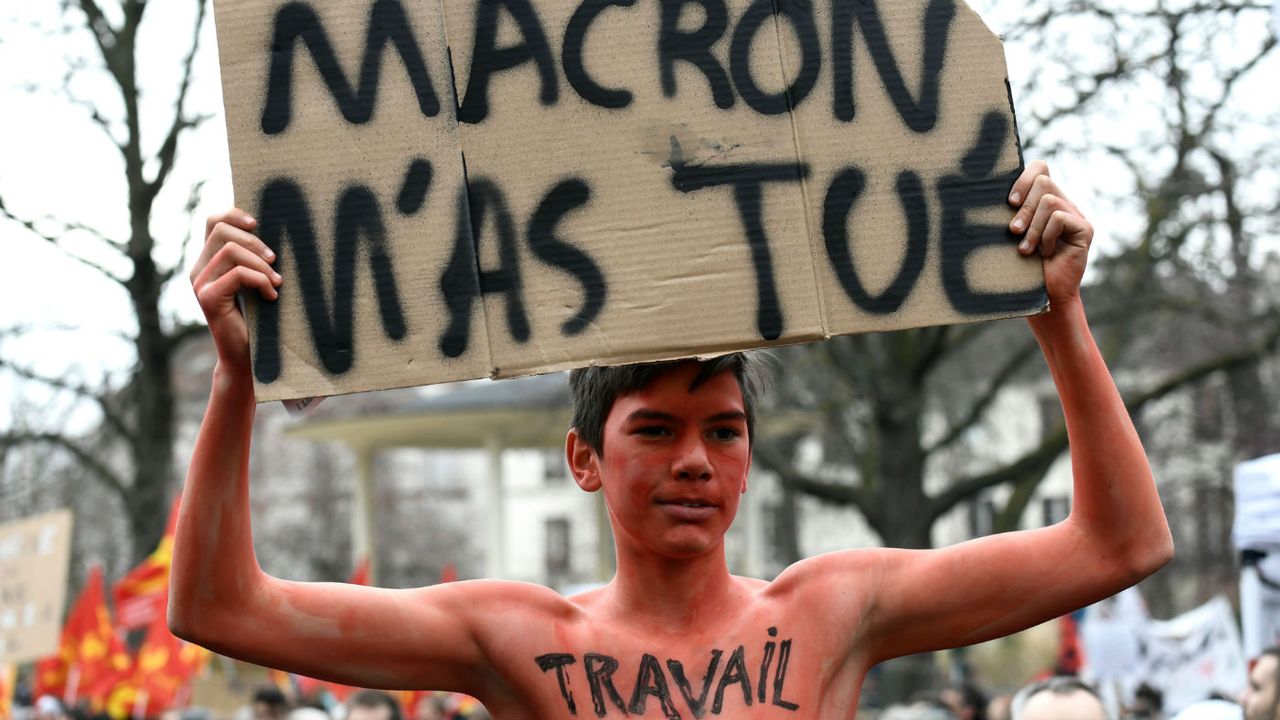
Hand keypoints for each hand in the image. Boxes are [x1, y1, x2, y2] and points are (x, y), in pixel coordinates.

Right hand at [190, 210, 280, 372]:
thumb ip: (253, 257)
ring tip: (276, 282)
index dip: (235, 215)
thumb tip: (272, 227)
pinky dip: (261, 281)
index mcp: (208, 260)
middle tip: (275, 261)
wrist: (246, 355)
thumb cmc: (258, 317)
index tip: (259, 224)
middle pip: (222, 230)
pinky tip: (271, 296)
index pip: (213, 221)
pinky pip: (237, 275)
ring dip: (262, 265)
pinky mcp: (207, 298)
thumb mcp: (255, 280)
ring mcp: (200, 283)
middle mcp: (199, 269)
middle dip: (255, 241)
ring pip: (231, 251)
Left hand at [1007, 161, 1091, 304]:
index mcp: (1044, 201)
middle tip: (1013, 231)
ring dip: (1032, 227)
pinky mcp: (1085, 229)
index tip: (1010, 202)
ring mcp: (1076, 215)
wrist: (1045, 297)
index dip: (1023, 178)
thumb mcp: (1011, 235)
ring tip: (1026, 249)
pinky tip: (1045, 253)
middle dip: (1024, 207)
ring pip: (1049, 200)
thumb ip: (1009, 213)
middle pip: (1043, 180)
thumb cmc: (1022, 268)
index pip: (1040, 168)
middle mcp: (1063, 204)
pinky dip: (1046, 236)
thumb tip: (983, 193)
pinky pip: (1059, 218)